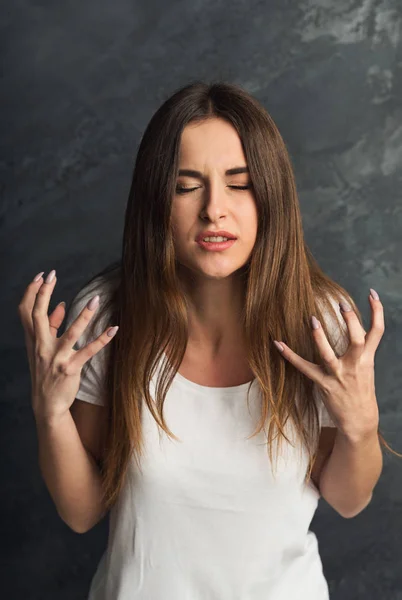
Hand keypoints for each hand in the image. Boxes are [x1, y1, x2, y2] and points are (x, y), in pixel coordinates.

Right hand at [18, 270, 117, 423]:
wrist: (47, 404)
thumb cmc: (46, 372)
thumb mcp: (43, 349)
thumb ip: (52, 326)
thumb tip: (62, 304)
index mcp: (34, 340)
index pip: (27, 312)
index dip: (32, 292)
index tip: (42, 276)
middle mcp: (41, 347)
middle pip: (38, 316)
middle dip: (43, 294)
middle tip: (52, 275)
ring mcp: (56, 358)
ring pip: (71, 332)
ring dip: (84, 315)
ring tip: (96, 299)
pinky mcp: (70, 368)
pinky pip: (89, 351)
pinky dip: (103, 339)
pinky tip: (114, 329)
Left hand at [273, 289, 383, 440]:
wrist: (360, 420)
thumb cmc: (361, 391)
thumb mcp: (366, 368)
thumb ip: (361, 349)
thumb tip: (354, 326)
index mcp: (367, 359)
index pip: (377, 331)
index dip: (377, 310)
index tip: (372, 293)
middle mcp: (355, 365)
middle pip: (356, 339)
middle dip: (350, 321)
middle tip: (342, 304)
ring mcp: (339, 376)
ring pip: (329, 355)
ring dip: (320, 338)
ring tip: (312, 320)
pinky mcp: (324, 385)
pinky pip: (304, 368)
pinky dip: (289, 355)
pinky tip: (277, 343)